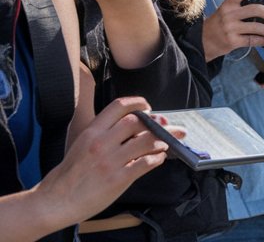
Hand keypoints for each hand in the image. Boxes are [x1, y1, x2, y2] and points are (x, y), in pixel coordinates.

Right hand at [35, 97, 176, 226]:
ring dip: (162, 140)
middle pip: (137, 122)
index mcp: (92, 132)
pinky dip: (157, 158)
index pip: (119, 106)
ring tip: (166, 143)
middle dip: (155, 122)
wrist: (55, 201)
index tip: (147, 106)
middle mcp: (102, 143)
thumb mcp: (81, 145)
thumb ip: (103, 133)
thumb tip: (133, 125)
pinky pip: (146, 163)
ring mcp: (111, 161)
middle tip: (165, 126)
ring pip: (146, 141)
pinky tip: (159, 158)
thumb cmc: (69, 175)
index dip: (137, 103)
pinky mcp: (118, 179)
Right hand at [201, 0, 263, 61]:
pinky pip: (253, 40)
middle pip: (256, 9)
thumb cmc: (217, 24)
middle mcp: (229, 14)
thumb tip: (262, 1)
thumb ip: (239, 6)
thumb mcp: (225, 11)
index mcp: (227, 4)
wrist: (202, 41)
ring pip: (258, 27)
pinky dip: (263, 40)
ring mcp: (231, 28)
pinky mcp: (233, 41)